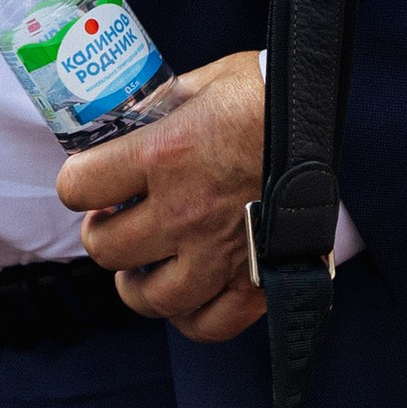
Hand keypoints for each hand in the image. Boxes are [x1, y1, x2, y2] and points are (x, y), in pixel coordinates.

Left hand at [55, 50, 266, 342]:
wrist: (330, 120)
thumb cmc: (267, 93)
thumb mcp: (202, 82)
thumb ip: (160, 106)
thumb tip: (129, 115)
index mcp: (161, 155)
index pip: (78, 187)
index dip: (76, 184)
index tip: (88, 182)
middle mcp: (183, 210)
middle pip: (106, 249)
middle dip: (101, 233)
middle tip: (113, 220)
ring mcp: (220, 252)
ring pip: (149, 298)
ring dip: (134, 283)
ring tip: (139, 266)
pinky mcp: (257, 280)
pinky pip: (208, 325)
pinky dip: (188, 315)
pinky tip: (183, 294)